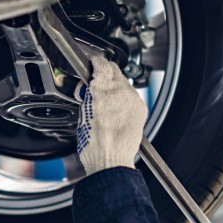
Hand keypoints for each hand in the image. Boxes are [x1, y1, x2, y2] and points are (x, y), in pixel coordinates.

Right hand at [75, 55, 147, 173]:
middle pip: (114, 70)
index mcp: (102, 90)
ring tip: (105, 102)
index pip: (101, 63)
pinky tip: (115, 110)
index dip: (95, 62)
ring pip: (123, 82)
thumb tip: (89, 88)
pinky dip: (123, 98)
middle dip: (104, 73)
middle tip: (95, 84)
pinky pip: (131, 96)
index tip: (92, 64)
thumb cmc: (94, 144)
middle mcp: (120, 91)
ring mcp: (133, 99)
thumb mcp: (82, 113)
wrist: (111, 161)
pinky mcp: (140, 108)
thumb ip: (88, 95)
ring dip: (114, 87)